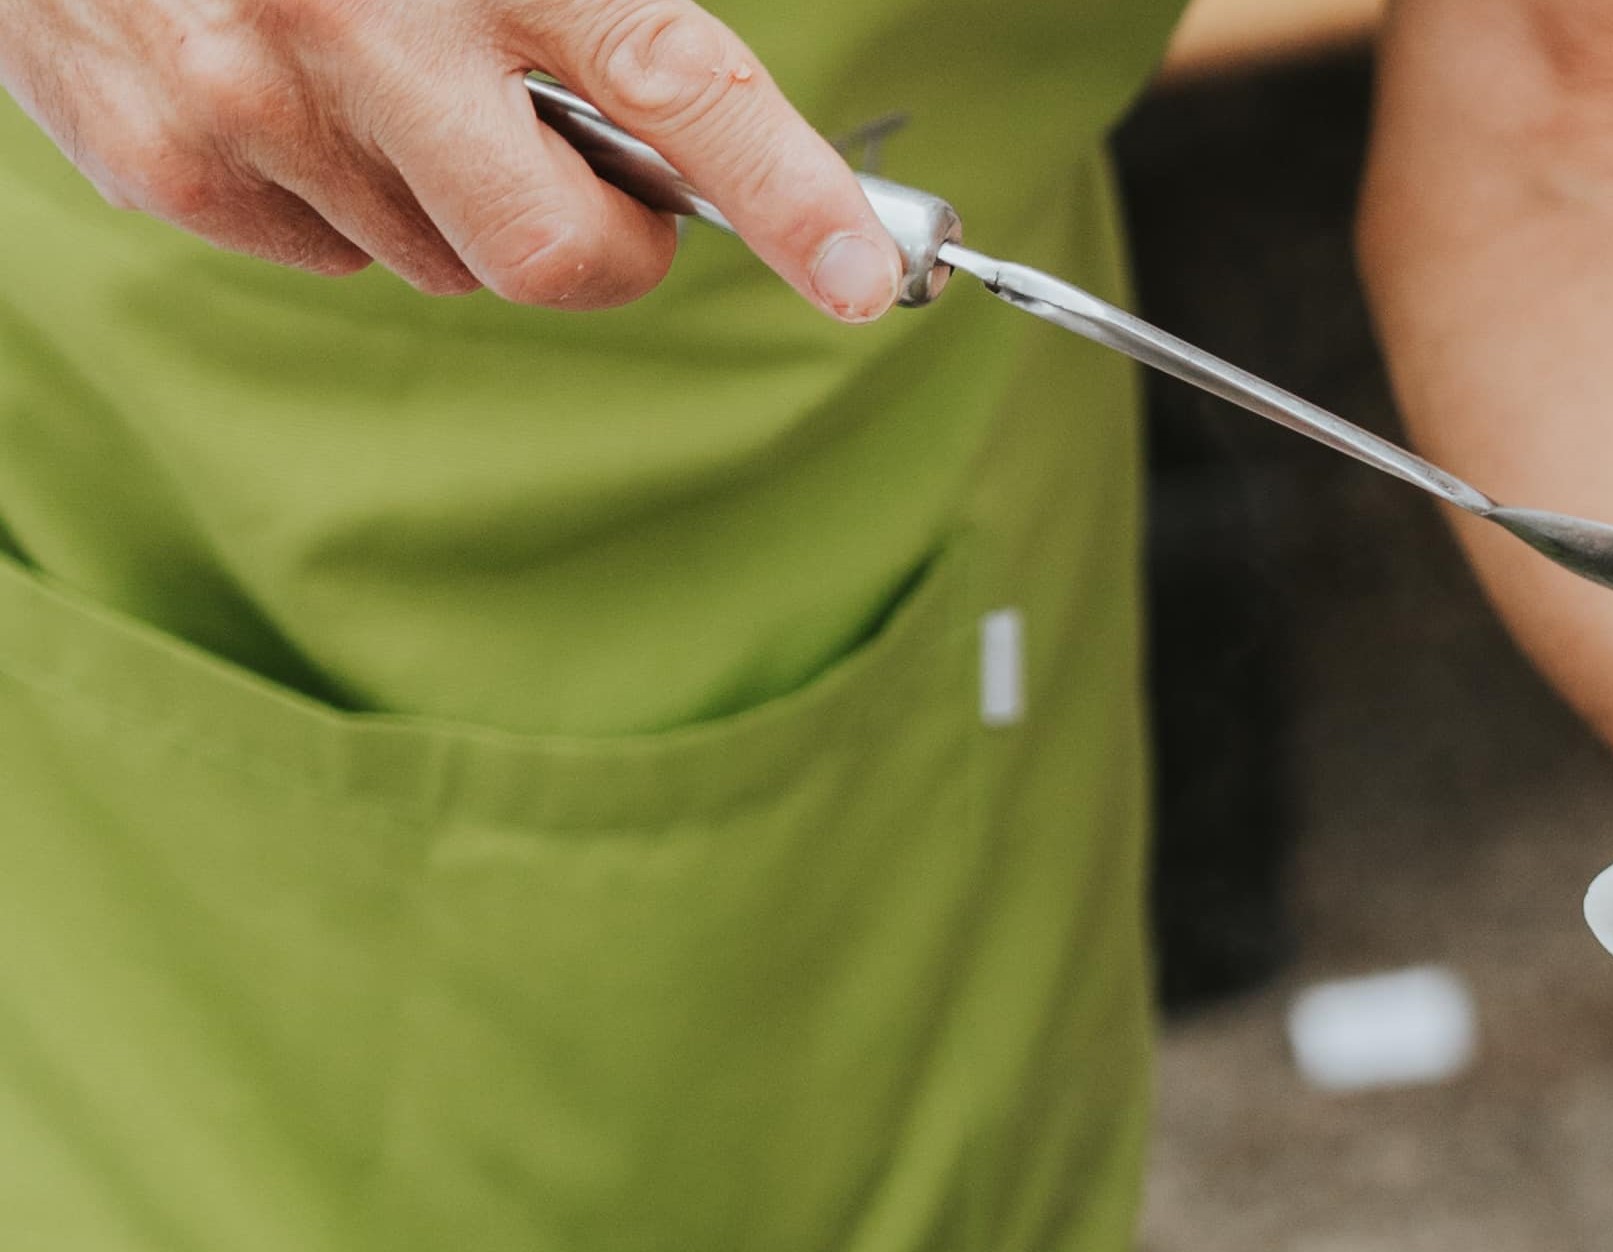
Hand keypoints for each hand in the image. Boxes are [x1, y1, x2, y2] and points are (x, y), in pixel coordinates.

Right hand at [1, 0, 901, 313]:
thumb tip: (684, 107)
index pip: (674, 86)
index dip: (787, 194)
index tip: (864, 277)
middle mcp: (354, 28)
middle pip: (555, 253)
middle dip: (602, 243)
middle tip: (595, 176)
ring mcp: (246, 106)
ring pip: (437, 259)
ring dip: (449, 198)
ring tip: (385, 70)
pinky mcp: (163, 161)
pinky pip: (322, 247)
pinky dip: (334, 189)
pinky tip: (287, 82)